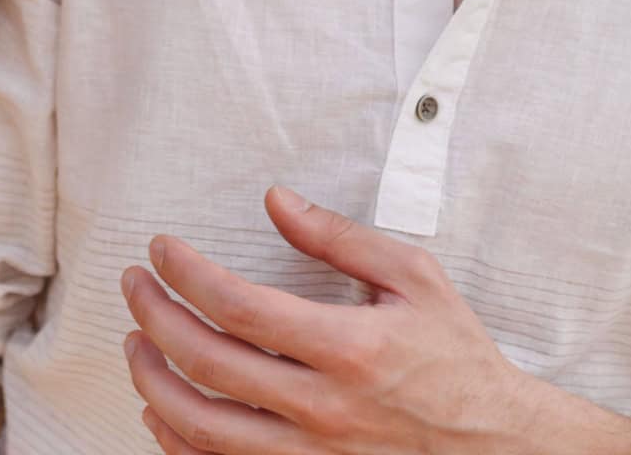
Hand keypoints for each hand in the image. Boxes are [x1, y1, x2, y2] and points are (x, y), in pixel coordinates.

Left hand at [120, 187, 587, 454]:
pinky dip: (177, 440)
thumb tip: (276, 200)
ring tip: (136, 345)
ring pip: (201, 428)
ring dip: (152, 382)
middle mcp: (325, 408)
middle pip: (207, 363)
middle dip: (153, 317)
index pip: (239, 306)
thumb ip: (339, 238)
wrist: (497, 443)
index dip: (186, 273)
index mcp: (350, 348)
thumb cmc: (454, 356)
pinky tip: (161, 407)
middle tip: (134, 287)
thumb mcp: (413, 278)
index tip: (160, 250)